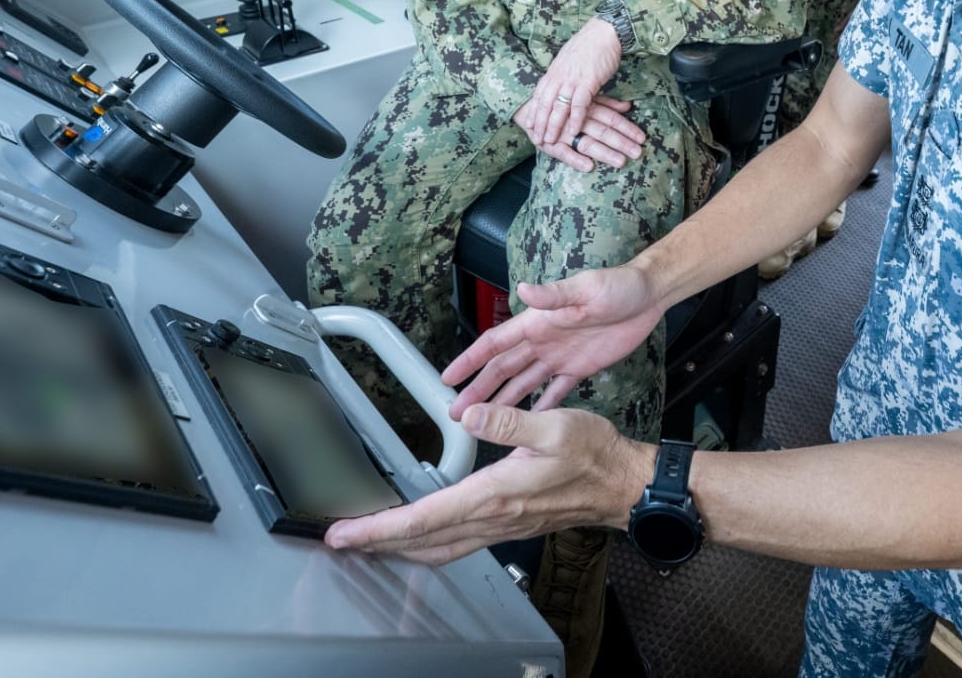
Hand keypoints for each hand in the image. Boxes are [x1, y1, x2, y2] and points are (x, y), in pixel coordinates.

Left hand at [324, 404, 651, 563]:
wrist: (621, 484)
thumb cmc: (594, 454)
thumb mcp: (557, 426)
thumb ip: (510, 420)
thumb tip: (470, 413)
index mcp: (495, 495)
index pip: (425, 519)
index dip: (380, 528)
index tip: (346, 532)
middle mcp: (492, 518)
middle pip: (422, 542)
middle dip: (377, 544)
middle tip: (339, 540)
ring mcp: (499, 527)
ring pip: (437, 549)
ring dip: (399, 548)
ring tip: (368, 540)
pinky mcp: (506, 526)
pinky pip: (455, 544)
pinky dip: (426, 544)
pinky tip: (418, 535)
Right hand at [445, 264, 663, 415]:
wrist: (648, 296)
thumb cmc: (617, 286)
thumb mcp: (585, 288)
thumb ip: (554, 295)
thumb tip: (523, 290)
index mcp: (537, 322)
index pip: (495, 343)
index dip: (470, 359)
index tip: (448, 377)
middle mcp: (543, 340)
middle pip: (503, 369)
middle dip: (478, 390)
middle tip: (457, 413)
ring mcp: (560, 356)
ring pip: (524, 383)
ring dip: (503, 402)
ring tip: (483, 423)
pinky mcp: (581, 368)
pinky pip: (557, 391)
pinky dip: (542, 407)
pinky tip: (529, 423)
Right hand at [513, 91, 643, 172]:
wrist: (527, 105)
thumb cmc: (561, 103)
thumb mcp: (584, 99)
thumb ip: (605, 103)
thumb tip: (627, 106)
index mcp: (586, 107)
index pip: (611, 118)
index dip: (627, 128)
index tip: (642, 138)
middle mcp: (577, 119)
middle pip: (602, 131)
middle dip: (621, 142)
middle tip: (637, 153)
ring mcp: (563, 132)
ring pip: (586, 142)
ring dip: (604, 153)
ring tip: (620, 161)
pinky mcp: (549, 143)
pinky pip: (562, 153)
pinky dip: (575, 159)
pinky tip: (588, 166)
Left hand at [529, 17, 625, 152]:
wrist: (604, 32)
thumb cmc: (589, 45)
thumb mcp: (569, 59)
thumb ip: (562, 73)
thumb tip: (558, 83)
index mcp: (554, 71)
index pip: (539, 95)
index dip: (534, 111)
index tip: (529, 125)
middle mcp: (559, 76)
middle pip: (545, 103)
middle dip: (539, 123)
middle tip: (536, 139)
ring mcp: (572, 79)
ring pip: (558, 106)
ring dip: (554, 125)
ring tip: (551, 140)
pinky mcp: (587, 81)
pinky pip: (578, 104)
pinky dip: (575, 119)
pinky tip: (573, 131)